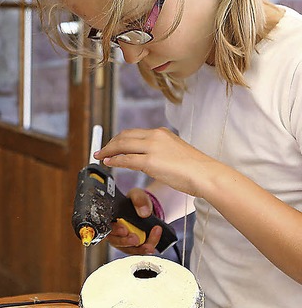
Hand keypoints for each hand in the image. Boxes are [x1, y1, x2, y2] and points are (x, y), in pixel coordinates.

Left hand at [94, 127, 218, 197]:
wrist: (206, 175)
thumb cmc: (195, 168)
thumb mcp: (174, 152)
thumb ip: (158, 152)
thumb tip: (143, 160)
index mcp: (161, 133)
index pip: (134, 133)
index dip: (119, 139)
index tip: (112, 145)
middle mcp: (155, 136)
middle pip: (124, 136)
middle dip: (110, 143)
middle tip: (102, 150)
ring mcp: (152, 148)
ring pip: (122, 145)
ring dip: (108, 151)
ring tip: (100, 156)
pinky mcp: (150, 162)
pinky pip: (126, 159)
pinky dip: (114, 160)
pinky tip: (109, 162)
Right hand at [106, 188, 162, 254]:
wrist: (146, 209)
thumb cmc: (136, 202)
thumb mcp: (137, 194)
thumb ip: (139, 199)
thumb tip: (144, 212)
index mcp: (111, 218)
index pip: (107, 226)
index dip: (114, 230)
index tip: (124, 230)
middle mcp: (114, 231)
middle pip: (116, 241)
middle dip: (126, 242)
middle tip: (135, 239)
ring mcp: (124, 240)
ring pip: (128, 249)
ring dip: (138, 248)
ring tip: (149, 245)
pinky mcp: (134, 246)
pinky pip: (139, 250)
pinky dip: (146, 248)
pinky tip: (153, 244)